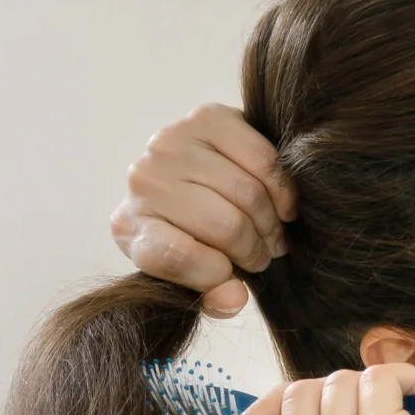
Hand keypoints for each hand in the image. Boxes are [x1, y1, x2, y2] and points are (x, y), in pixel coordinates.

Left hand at [111, 104, 296, 318]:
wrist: (199, 180)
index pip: (174, 256)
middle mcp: (142, 179)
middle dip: (255, 249)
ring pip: (248, 194)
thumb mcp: (197, 276)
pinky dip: (283, 190)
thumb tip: (234, 298)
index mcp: (131, 226)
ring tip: (271, 230)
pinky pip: (263, 160)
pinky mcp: (207, 117)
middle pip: (225, 225)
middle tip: (263, 254)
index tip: (234, 279)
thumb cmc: (198, 236)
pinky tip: (280, 204)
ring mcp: (171, 143)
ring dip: (272, 221)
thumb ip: (213, 296)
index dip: (216, 275)